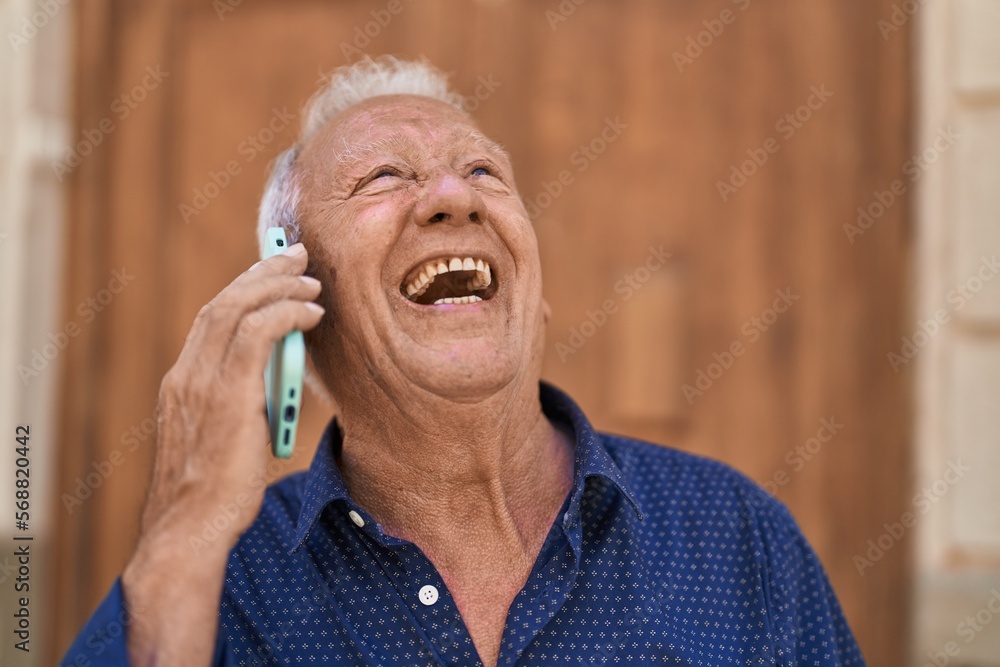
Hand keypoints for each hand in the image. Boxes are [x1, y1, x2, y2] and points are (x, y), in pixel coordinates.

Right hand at [121, 242, 322, 666]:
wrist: (188, 529)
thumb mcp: (224, 441)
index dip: (245, 289)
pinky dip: (286, 313)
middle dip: (262, 272)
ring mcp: (201, 382)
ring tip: (312, 279)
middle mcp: (186, 374)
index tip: (272, 274)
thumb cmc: (212, 497)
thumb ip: (242, 405)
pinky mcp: (226, 394)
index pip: (213, 319)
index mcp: (182, 384)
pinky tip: (311, 312)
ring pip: (237, 308)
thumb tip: (276, 384)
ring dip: (279, 285)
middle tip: (296, 254)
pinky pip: (258, 333)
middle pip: (224, 302)